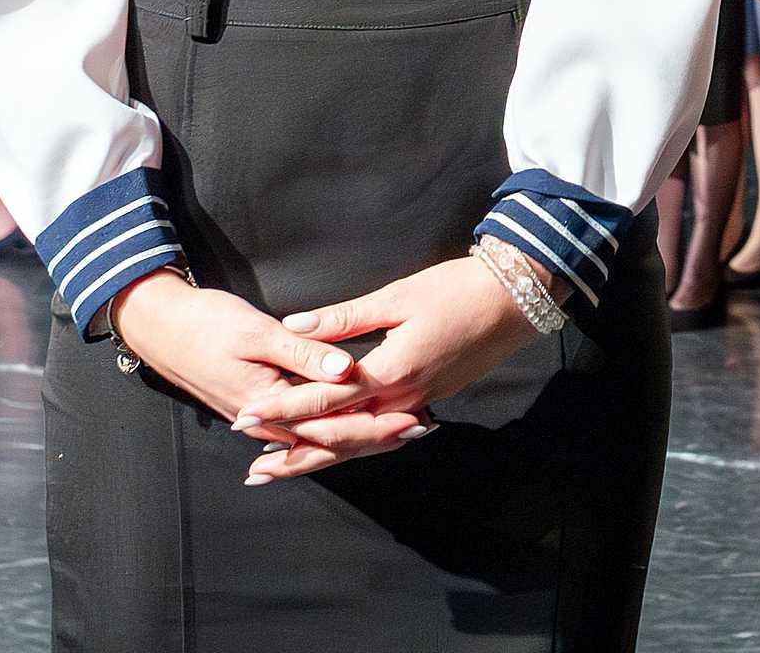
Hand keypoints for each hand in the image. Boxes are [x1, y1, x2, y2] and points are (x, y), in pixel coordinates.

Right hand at [109, 269, 421, 466]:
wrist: (164, 329)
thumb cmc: (207, 324)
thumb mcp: (257, 332)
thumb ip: (304, 352)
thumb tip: (347, 368)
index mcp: (272, 406)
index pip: (335, 425)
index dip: (376, 423)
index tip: (413, 418)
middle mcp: (270, 422)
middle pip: (333, 437)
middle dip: (378, 435)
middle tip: (422, 428)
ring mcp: (265, 418)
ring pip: (322, 435)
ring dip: (360, 435)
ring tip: (401, 431)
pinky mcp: (263, 406)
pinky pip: (306, 427)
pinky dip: (333, 429)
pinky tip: (353, 428)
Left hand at [238, 256, 539, 483]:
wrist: (513, 300)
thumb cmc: (454, 291)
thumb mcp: (396, 297)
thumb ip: (344, 319)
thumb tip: (294, 325)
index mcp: (392, 372)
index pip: (325, 400)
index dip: (284, 410)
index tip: (246, 419)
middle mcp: (403, 400)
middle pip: (340, 437)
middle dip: (295, 451)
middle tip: (254, 468)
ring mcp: (418, 404)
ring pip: (361, 441)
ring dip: (320, 455)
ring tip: (282, 467)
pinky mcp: (428, 398)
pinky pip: (381, 431)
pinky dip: (351, 442)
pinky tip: (332, 445)